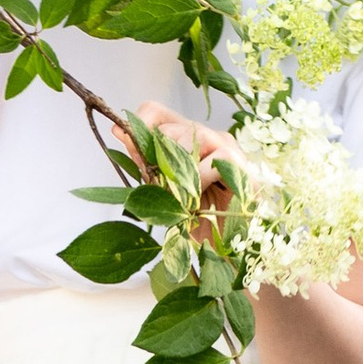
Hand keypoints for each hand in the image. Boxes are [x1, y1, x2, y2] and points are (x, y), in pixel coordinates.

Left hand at [138, 99, 238, 248]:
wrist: (228, 250)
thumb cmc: (196, 220)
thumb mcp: (163, 191)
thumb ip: (145, 163)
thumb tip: (118, 131)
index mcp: (184, 140)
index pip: (155, 113)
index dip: (138, 126)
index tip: (130, 149)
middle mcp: (206, 137)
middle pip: (170, 129)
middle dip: (159, 162)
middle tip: (162, 192)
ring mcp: (228, 148)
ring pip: (196, 136)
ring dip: (180, 171)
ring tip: (179, 198)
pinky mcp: (245, 166)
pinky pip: (218, 159)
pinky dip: (202, 180)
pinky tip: (197, 200)